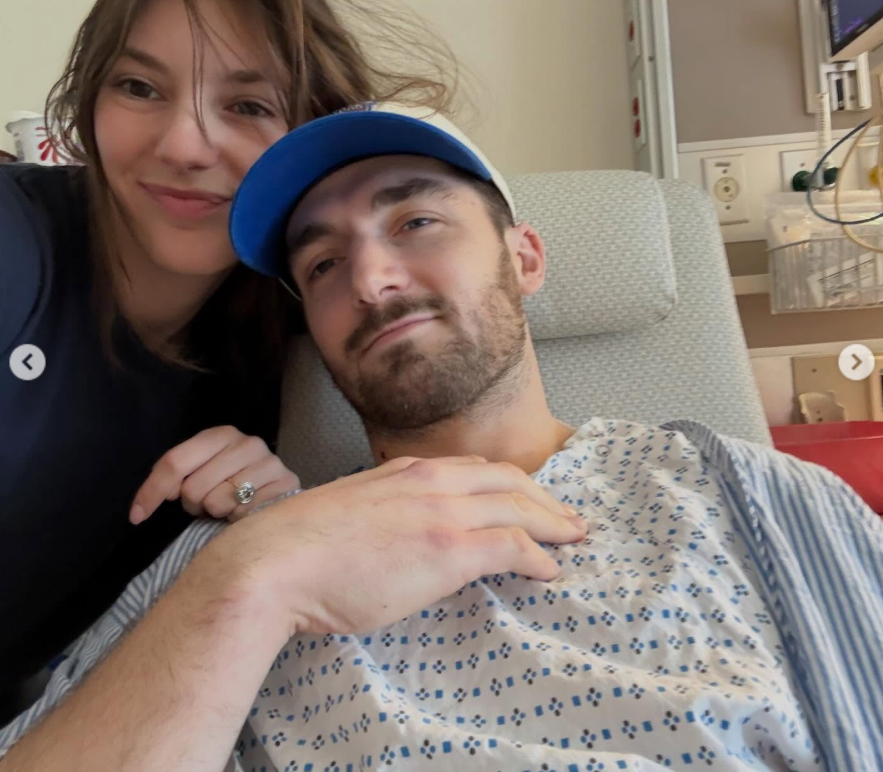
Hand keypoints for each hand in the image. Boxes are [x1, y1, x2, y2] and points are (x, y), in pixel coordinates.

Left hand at [129, 426, 300, 524]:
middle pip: (193, 487)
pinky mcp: (286, 486)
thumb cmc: (233, 483)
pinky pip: (242, 514)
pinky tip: (249, 513)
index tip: (137, 516)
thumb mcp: (202, 471)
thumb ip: (179, 476)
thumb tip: (149, 504)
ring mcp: (270, 463)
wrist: (279, 497)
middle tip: (208, 504)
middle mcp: (248, 443)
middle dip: (194, 505)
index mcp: (222, 434)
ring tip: (230, 507)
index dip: (152, 491)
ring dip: (218, 513)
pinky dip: (240, 520)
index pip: (175, 462)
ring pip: (217, 502)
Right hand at [209, 455, 588, 637]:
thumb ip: (387, 513)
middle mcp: (431, 481)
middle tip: (568, 518)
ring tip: (573, 539)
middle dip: (546, 499)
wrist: (274, 562)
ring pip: (519, 507)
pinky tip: (550, 570)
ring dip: (553, 523)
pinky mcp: (449, 549)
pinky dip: (539, 556)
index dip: (511, 484)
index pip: (476, 468)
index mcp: (407, 471)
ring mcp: (442, 511)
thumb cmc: (299, 546)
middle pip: (510, 480)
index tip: (528, 498)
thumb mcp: (351, 513)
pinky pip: (512, 546)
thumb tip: (402, 533)